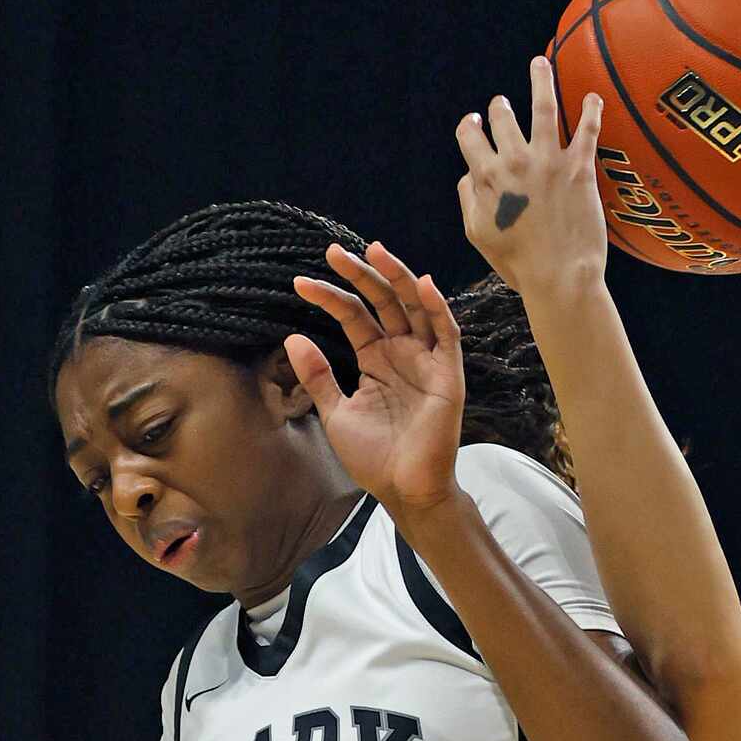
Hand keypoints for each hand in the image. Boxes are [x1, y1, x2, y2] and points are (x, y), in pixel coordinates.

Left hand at [287, 243, 466, 513]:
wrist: (404, 489)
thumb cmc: (374, 457)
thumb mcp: (335, 412)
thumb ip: (318, 376)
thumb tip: (293, 337)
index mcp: (376, 359)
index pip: (354, 315)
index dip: (330, 297)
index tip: (300, 284)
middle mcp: (403, 353)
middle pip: (383, 302)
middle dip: (361, 274)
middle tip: (332, 252)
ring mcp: (426, 361)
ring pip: (415, 307)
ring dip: (398, 278)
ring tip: (375, 251)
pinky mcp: (447, 375)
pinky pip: (446, 334)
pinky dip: (437, 308)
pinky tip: (421, 284)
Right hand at [456, 56, 609, 296]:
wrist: (559, 277)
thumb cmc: (519, 263)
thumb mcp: (478, 235)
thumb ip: (468, 198)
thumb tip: (468, 173)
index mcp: (487, 176)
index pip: (470, 135)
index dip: (471, 126)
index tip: (476, 123)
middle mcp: (515, 161)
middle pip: (502, 117)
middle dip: (500, 108)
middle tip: (503, 105)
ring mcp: (548, 161)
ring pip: (542, 106)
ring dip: (539, 79)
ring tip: (540, 62)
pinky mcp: (580, 168)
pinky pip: (587, 129)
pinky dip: (591, 109)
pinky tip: (594, 95)